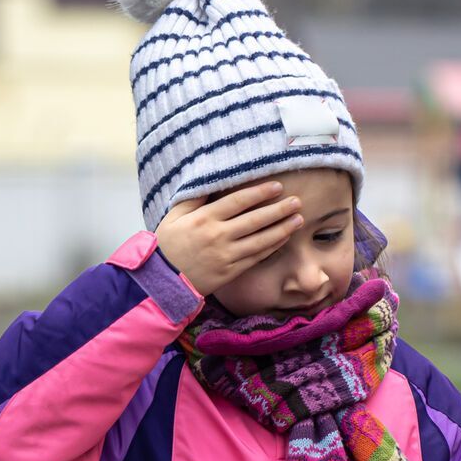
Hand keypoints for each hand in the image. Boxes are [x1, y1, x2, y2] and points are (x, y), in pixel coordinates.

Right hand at [156, 181, 302, 295]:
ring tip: (298, 219)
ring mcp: (226, 256)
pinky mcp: (231, 272)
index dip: (259, 193)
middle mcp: (218, 236)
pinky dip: (272, 247)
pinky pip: (256, 258)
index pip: (238, 201)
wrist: (162, 281)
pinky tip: (284, 238)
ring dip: (282, 229)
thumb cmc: (168, 244)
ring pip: (260, 240)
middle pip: (255, 220)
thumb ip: (195, 198)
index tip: (277, 186)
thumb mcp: (175, 215)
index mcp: (204, 219)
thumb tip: (213, 180)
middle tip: (296, 201)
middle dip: (279, 210)